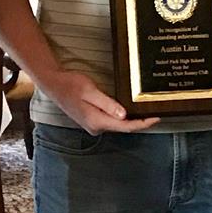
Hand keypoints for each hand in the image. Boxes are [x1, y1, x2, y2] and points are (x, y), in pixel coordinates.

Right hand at [39, 68, 158, 134]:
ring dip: (132, 120)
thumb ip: (107, 104)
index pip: (125, 126)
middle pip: (123, 127)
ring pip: (118, 125)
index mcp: (96, 121)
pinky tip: (131, 111)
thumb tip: (124, 115)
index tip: (157, 118)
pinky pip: (112, 121)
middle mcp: (96, 127)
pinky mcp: (93, 120)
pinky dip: (123, 118)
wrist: (53, 84)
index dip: (143, 124)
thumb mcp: (90, 91)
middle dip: (140, 122)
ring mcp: (93, 125)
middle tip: (158, 113)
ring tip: (148, 112)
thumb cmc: (70, 84)